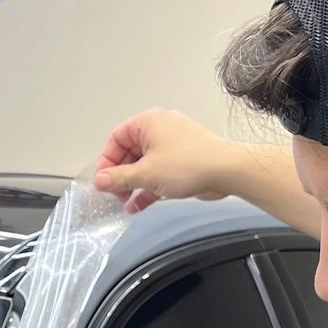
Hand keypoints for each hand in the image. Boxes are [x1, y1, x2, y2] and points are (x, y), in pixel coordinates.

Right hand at [94, 107, 242, 214]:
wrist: (226, 171)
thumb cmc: (191, 163)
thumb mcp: (146, 174)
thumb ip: (119, 178)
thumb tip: (101, 180)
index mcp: (148, 123)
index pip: (116, 138)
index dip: (106, 161)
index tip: (103, 180)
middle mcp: (159, 130)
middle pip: (129, 153)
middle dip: (120, 176)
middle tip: (114, 193)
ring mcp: (171, 146)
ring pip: (143, 165)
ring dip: (132, 185)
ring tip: (125, 202)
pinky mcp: (180, 161)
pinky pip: (157, 173)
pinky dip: (147, 187)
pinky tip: (138, 205)